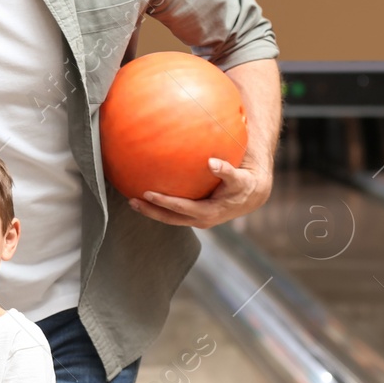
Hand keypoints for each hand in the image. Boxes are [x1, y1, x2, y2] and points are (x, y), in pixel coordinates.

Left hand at [128, 154, 272, 228]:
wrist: (251, 196)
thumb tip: (212, 162)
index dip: (164, 202)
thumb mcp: (238, 178)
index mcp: (208, 213)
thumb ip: (225, 171)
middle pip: (170, 218)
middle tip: (132, 201)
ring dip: (151, 211)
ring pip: (169, 218)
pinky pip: (174, 213)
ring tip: (132, 201)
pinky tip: (147, 195)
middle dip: (151, 211)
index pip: (181, 208)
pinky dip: (160, 207)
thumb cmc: (243, 183)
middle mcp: (200, 220)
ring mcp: (196, 219)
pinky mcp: (194, 215)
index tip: (148, 193)